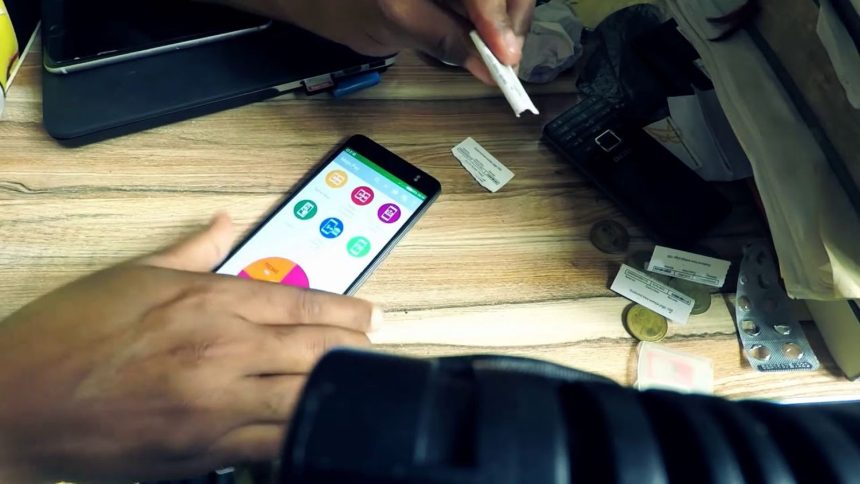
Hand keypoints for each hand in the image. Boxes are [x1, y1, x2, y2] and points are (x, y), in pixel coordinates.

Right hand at [0, 214, 377, 482]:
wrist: (17, 401)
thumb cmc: (67, 336)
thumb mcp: (131, 274)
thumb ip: (190, 250)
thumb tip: (224, 223)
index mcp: (208, 300)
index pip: (302, 302)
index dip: (348, 309)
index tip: (371, 313)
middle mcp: (222, 348)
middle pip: (316, 348)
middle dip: (355, 347)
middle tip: (372, 345)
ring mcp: (216, 402)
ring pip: (304, 397)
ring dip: (336, 389)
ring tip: (355, 383)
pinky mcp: (204, 449)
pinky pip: (272, 444)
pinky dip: (299, 436)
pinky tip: (317, 429)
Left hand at [226, 0, 534, 83]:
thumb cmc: (339, 4)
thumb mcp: (392, 25)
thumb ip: (443, 40)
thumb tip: (488, 67)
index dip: (500, 19)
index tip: (507, 57)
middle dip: (512, 18)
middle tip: (508, 60)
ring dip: (505, 18)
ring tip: (500, 53)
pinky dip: (489, 13)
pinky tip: (487, 35)